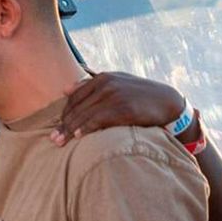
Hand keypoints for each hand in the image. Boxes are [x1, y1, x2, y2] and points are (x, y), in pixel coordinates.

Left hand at [52, 72, 182, 145]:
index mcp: (102, 78)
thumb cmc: (139, 96)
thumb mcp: (116, 84)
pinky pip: (98, 120)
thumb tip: (65, 90)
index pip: (74, 97)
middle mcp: (106, 84)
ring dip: (70, 130)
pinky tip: (78, 137)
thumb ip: (91, 85)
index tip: (57, 128)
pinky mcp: (123, 108)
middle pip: (77, 107)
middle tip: (53, 139)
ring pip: (84, 115)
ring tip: (60, 142)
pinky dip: (86, 128)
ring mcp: (115, 95)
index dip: (64, 114)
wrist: (168, 102)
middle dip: (64, 124)